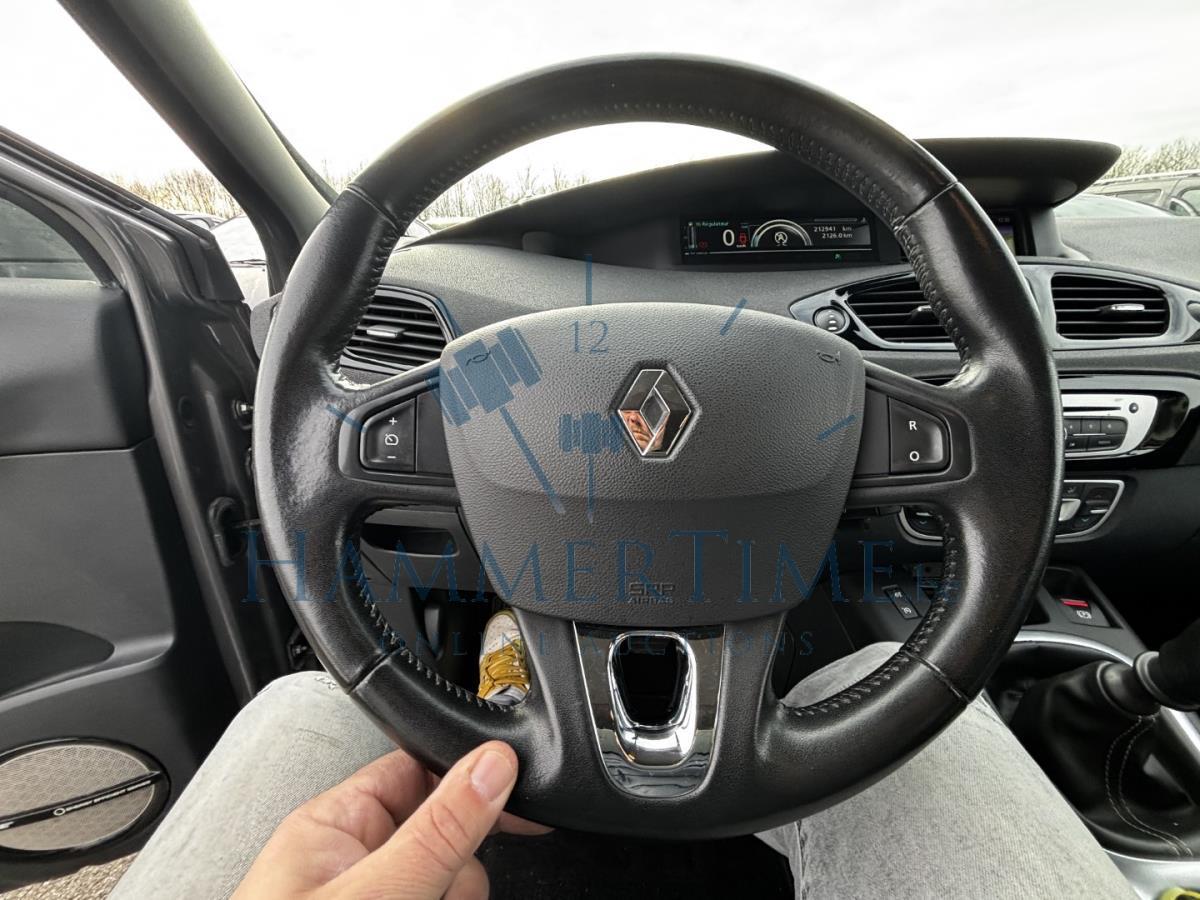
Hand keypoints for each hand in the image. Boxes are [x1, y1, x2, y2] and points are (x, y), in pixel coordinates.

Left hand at [233, 741, 547, 898]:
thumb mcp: (379, 893)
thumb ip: (439, 829)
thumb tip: (491, 766)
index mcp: (336, 827)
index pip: (416, 773)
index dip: (465, 783)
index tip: (516, 798)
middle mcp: (353, 865)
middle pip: (446, 840)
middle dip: (457, 877)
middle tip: (434, 897)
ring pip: (451, 889)